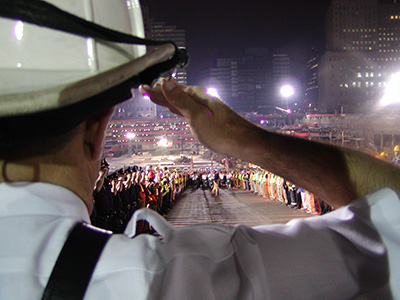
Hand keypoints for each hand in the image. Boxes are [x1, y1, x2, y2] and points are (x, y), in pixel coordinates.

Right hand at [140, 79, 261, 158]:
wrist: (243, 142)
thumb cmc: (222, 131)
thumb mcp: (197, 115)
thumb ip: (180, 100)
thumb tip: (166, 82)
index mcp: (196, 96)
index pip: (171, 89)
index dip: (156, 89)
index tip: (143, 87)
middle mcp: (200, 99)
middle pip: (175, 94)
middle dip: (160, 93)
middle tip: (145, 90)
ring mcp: (203, 108)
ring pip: (180, 101)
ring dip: (167, 99)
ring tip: (156, 96)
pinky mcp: (206, 118)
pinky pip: (187, 109)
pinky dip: (178, 107)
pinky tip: (175, 108)